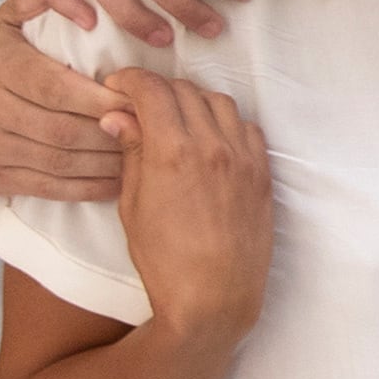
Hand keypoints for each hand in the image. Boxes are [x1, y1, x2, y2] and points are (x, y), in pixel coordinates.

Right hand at [0, 19, 126, 200]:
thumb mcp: (4, 29)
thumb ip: (36, 1)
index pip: (57, 87)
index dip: (102, 98)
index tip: (139, 99)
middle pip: (63, 129)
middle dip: (113, 132)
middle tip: (152, 131)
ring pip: (60, 162)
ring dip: (107, 163)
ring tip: (144, 155)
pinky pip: (49, 187)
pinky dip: (89, 187)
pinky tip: (119, 182)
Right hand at [103, 70, 270, 341]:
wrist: (215, 297)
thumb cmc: (164, 259)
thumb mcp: (133, 206)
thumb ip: (131, 154)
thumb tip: (118, 117)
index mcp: (173, 151)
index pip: (152, 90)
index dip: (129, 80)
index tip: (116, 86)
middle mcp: (214, 146)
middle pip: (185, 91)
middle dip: (157, 90)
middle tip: (139, 104)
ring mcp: (244, 158)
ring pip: (219, 103)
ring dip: (193, 101)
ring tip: (174, 118)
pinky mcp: (263, 173)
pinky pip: (247, 128)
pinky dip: (225, 122)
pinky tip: (209, 138)